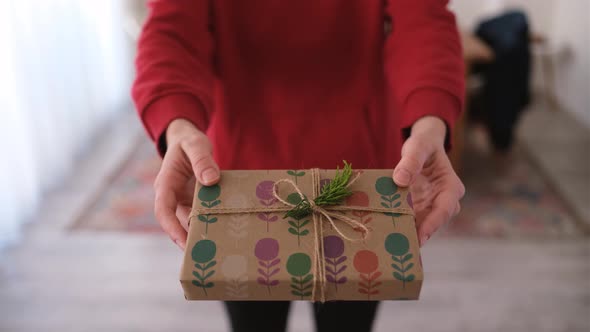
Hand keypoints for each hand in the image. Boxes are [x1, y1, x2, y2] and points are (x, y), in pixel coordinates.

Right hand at [153, 119, 219, 249]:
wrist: (187, 139)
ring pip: (187, 222)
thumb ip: (202, 159)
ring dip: (199, 234)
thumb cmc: (189, 140)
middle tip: (204, 256)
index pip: (163, 210)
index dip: (172, 228)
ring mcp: (181, 200)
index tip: (184, 242)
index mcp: (165, 183)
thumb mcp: (196, 144)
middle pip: (175, 223)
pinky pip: (198, 216)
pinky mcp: (193, 201)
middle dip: (187, 239)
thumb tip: (211, 180)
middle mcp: (170, 195)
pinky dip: (208, 224)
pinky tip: (224, 233)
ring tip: (216, 250)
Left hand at [393, 116, 464, 246]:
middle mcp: (445, 201)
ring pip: (422, 225)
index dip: (432, 225)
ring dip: (408, 233)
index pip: (444, 210)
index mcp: (451, 188)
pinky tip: (386, 233)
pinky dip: (401, 225)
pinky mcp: (420, 208)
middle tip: (400, 248)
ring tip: (391, 246)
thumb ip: (411, 161)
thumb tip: (400, 179)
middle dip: (417, 235)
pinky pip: (413, 220)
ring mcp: (432, 206)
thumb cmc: (424, 145)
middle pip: (433, 222)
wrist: (423, 146)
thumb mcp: (418, 146)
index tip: (419, 237)